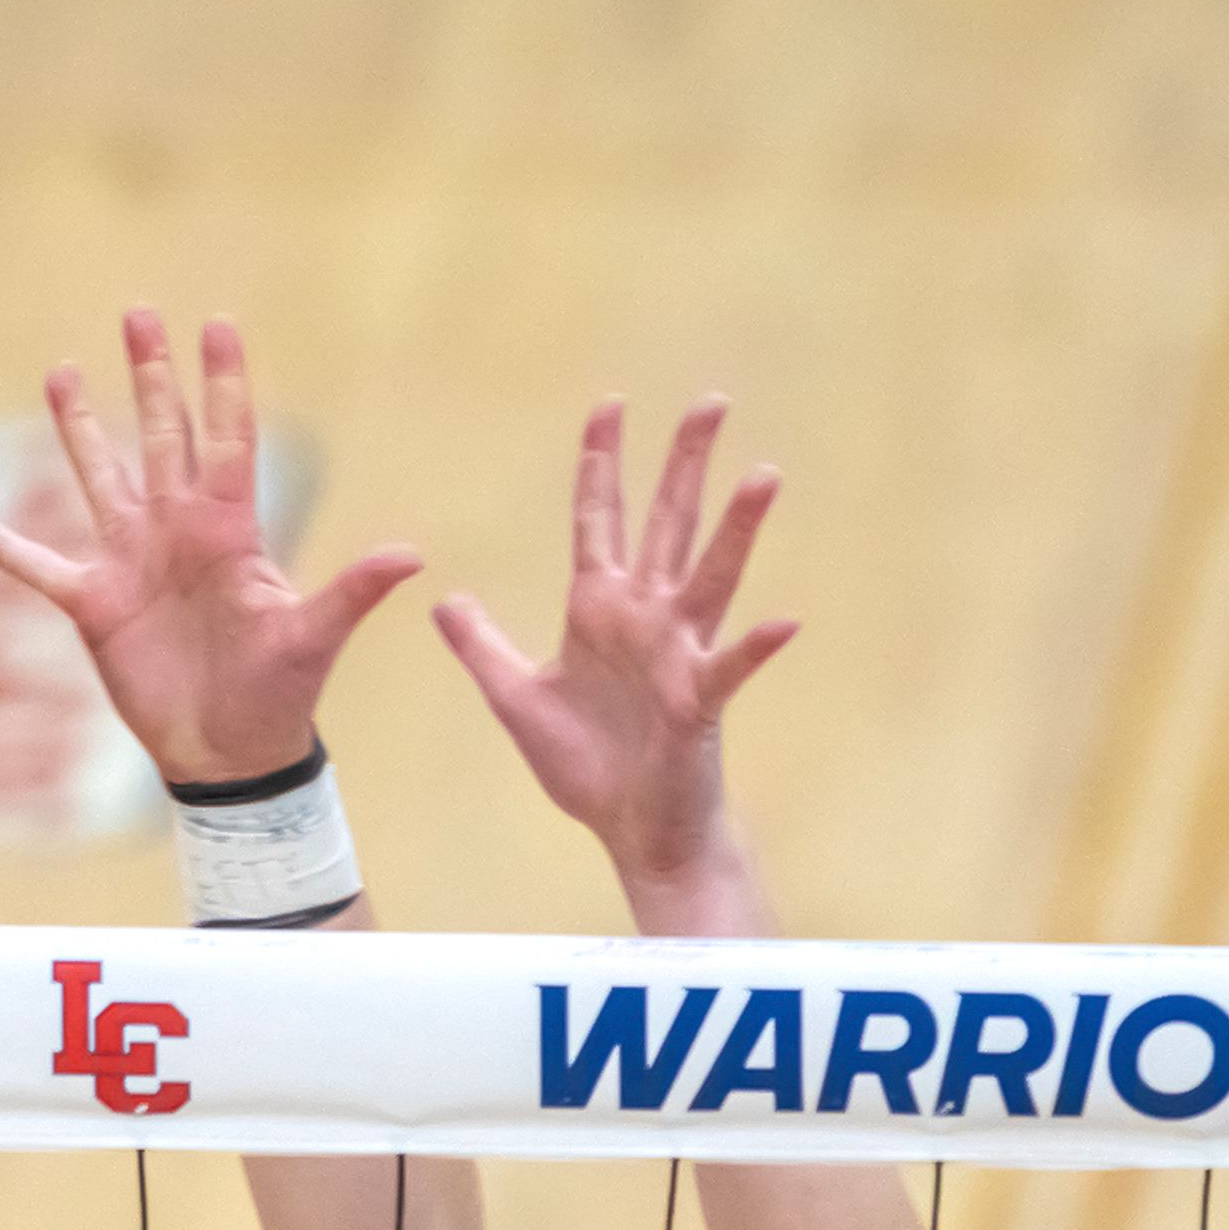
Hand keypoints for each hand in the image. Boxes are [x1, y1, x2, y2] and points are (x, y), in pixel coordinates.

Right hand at [0, 310, 421, 785]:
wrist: (228, 751)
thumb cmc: (278, 693)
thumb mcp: (314, 638)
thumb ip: (352, 591)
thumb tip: (413, 555)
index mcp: (230, 528)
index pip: (226, 437)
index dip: (222, 381)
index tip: (218, 322)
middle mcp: (177, 530)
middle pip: (161, 435)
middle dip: (151, 375)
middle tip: (139, 313)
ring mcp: (130, 561)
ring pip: (99, 476)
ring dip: (79, 427)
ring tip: (61, 371)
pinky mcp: (93, 603)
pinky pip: (39, 567)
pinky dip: (5, 549)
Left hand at [433, 397, 795, 886]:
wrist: (630, 828)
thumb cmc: (586, 766)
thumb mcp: (515, 699)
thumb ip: (482, 647)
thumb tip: (444, 602)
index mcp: (598, 611)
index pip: (599, 521)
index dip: (601, 466)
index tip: (609, 407)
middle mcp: (645, 619)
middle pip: (667, 525)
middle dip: (683, 464)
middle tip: (709, 401)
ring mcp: (678, 655)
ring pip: (711, 577)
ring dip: (736, 528)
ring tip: (763, 475)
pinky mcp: (698, 702)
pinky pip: (730, 667)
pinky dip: (756, 645)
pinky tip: (785, 620)